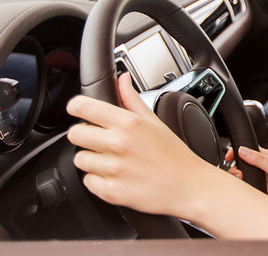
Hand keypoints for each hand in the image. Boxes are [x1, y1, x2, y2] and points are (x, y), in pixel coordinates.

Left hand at [66, 73, 219, 217]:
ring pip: (80, 159)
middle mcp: (118, 144)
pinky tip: (117, 176)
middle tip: (103, 140)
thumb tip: (121, 79)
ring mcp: (113, 169)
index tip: (78, 109)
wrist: (188, 186)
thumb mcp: (155, 122)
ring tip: (114, 160)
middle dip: (85, 136)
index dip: (77, 107)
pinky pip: (88, 181)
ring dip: (93, 160)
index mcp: (129, 123)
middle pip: (75, 134)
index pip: (83, 107)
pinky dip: (99, 180)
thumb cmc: (174, 154)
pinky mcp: (110, 191)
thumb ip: (132, 99)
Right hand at [228, 146, 267, 212]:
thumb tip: (242, 150)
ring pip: (243, 180)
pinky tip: (243, 194)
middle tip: (237, 174)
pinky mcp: (262, 194)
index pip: (247, 151)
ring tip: (241, 182)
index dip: (236, 152)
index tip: (229, 156)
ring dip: (238, 181)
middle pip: (242, 166)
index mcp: (267, 158)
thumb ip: (259, 160)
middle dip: (234, 169)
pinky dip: (243, 193)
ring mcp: (262, 182)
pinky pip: (248, 192)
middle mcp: (263, 169)